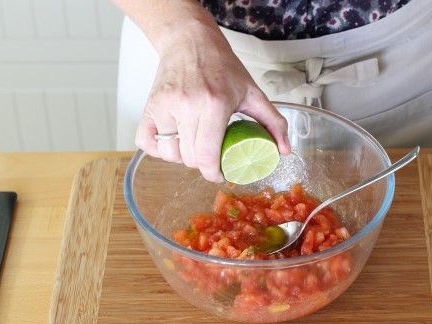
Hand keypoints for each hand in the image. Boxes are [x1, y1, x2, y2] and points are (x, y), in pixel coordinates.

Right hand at [135, 19, 289, 181]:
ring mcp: (164, 106)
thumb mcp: (252, 92)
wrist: (190, 41)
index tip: (220, 173)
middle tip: (211, 158)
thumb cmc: (221, 66)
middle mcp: (186, 106)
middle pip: (190, 158)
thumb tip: (284, 150)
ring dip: (182, 158)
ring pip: (169, 153)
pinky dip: (158, 149)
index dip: (213, 173)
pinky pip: (146, 142)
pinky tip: (173, 142)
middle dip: (202, 165)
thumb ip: (272, 122)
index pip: (207, 155)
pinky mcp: (150, 107)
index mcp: (214, 104)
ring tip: (194, 148)